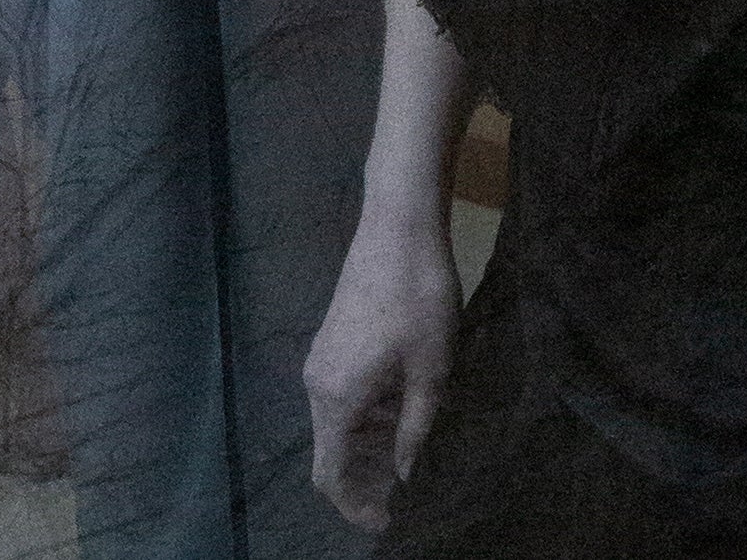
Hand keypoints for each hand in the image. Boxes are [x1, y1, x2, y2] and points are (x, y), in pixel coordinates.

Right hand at [305, 207, 461, 531]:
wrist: (399, 223)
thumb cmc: (419, 297)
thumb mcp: (430, 370)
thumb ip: (416, 429)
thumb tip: (407, 476)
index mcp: (334, 399)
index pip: (330, 476)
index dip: (355, 507)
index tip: (389, 522)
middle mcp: (317, 384)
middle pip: (331, 451)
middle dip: (365, 478)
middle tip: (408, 493)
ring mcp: (323, 358)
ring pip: (339, 421)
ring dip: (370, 443)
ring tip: (414, 455)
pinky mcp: (335, 337)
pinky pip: (345, 393)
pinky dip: (370, 413)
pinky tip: (407, 408)